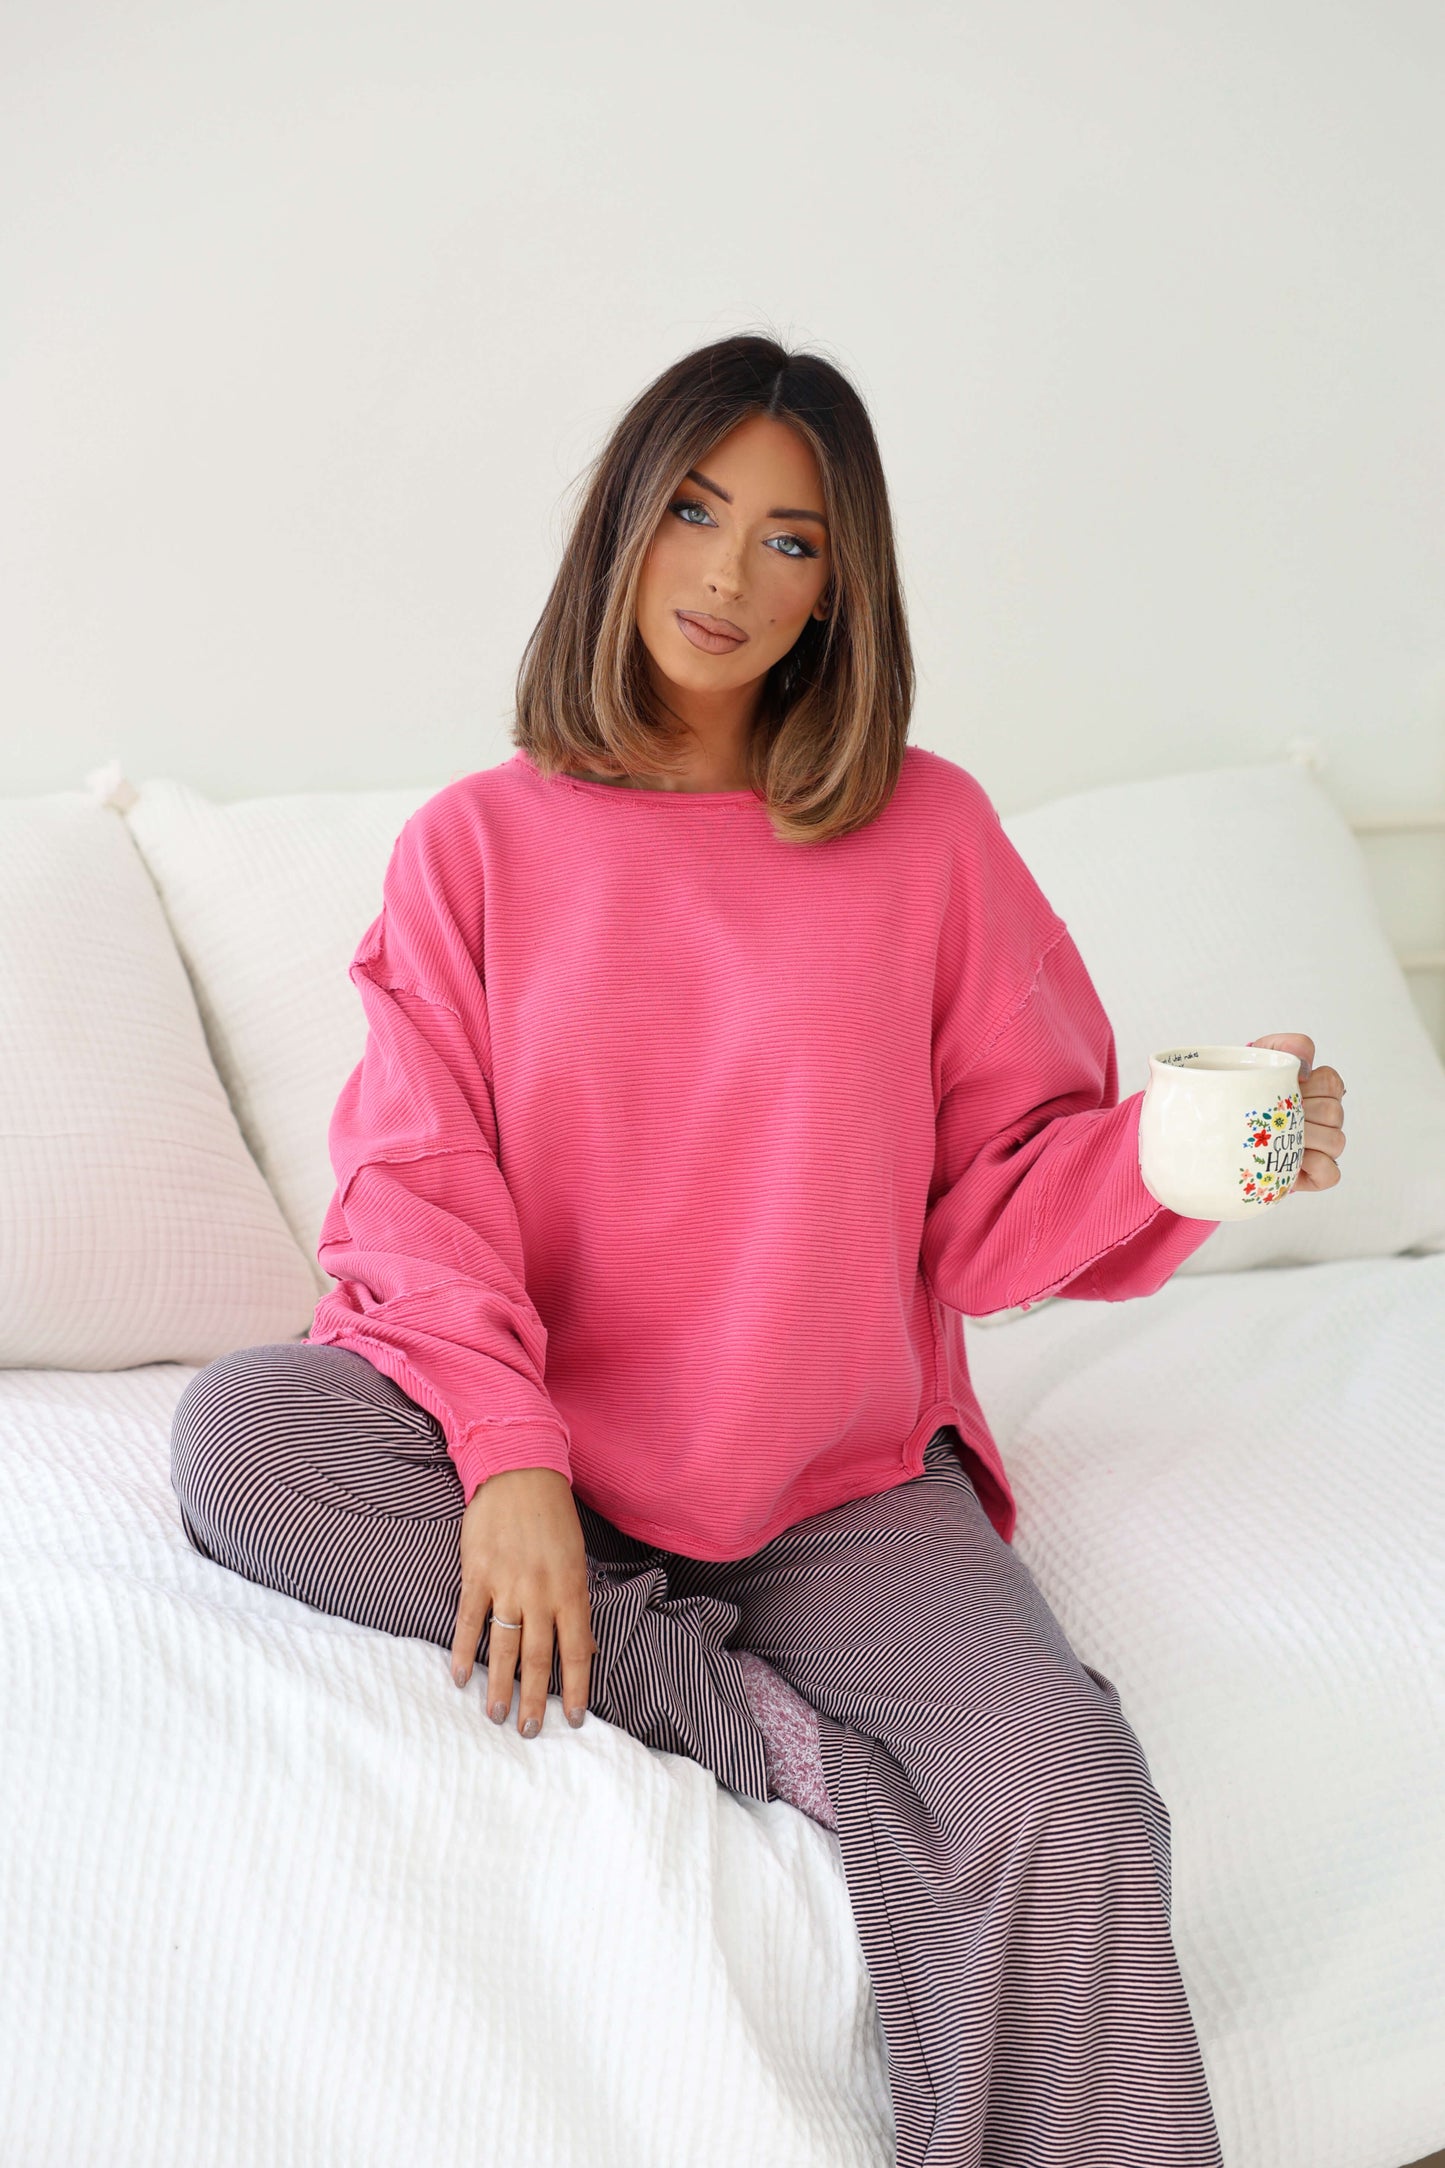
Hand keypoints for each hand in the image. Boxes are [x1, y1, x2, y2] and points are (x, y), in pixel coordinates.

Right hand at [449, 1466, 598, 1737]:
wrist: (519, 1473)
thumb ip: (576, 1603)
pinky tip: (461, 1678)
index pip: (578, 1650)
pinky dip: (465, 1651)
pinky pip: (470, 1621)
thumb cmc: (553, 1517)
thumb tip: (586, 1647)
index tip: (574, 1720)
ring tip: (497, 1717)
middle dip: (536, 1699)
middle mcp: (541, 1593)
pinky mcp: (477, 1575)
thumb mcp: (576, 1559)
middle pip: (540, 1658)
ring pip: (506, 1647)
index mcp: (571, 1589)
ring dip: (501, 1686)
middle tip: (531, 1732)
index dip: (577, 1688)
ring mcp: (507, 1585)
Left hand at [1247, 1034, 1346, 1192]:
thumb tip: (1306, 1065)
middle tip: (1273, 1116)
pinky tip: (1293, 1159)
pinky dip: (1315, 1166)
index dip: (1309, 1085)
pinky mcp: (1317, 1174)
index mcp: (1318, 1091)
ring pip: (1336, 1141)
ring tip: (1276, 1137)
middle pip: (1333, 1113)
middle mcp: (1325, 1119)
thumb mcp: (1261, 1059)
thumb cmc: (1244, 1093)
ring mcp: (1323, 1147)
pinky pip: (1332, 1172)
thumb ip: (1287, 1046)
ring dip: (1305, 1139)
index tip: (1286, 1088)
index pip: (1331, 1082)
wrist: (1218, 1128)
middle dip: (1301, 1113)